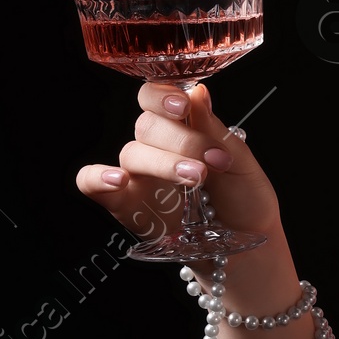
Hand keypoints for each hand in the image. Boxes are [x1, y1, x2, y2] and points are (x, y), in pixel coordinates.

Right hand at [75, 79, 281, 244]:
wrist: (247, 246)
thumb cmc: (245, 202)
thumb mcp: (241, 163)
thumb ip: (215, 130)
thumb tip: (199, 91)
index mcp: (182, 129)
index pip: (156, 98)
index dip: (162, 97)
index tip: (182, 106)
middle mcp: (156, 149)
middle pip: (147, 126)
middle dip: (180, 140)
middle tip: (211, 161)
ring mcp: (138, 176)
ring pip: (131, 153)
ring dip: (162, 163)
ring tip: (195, 177)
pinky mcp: (125, 204)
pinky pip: (91, 183)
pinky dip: (98, 177)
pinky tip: (117, 179)